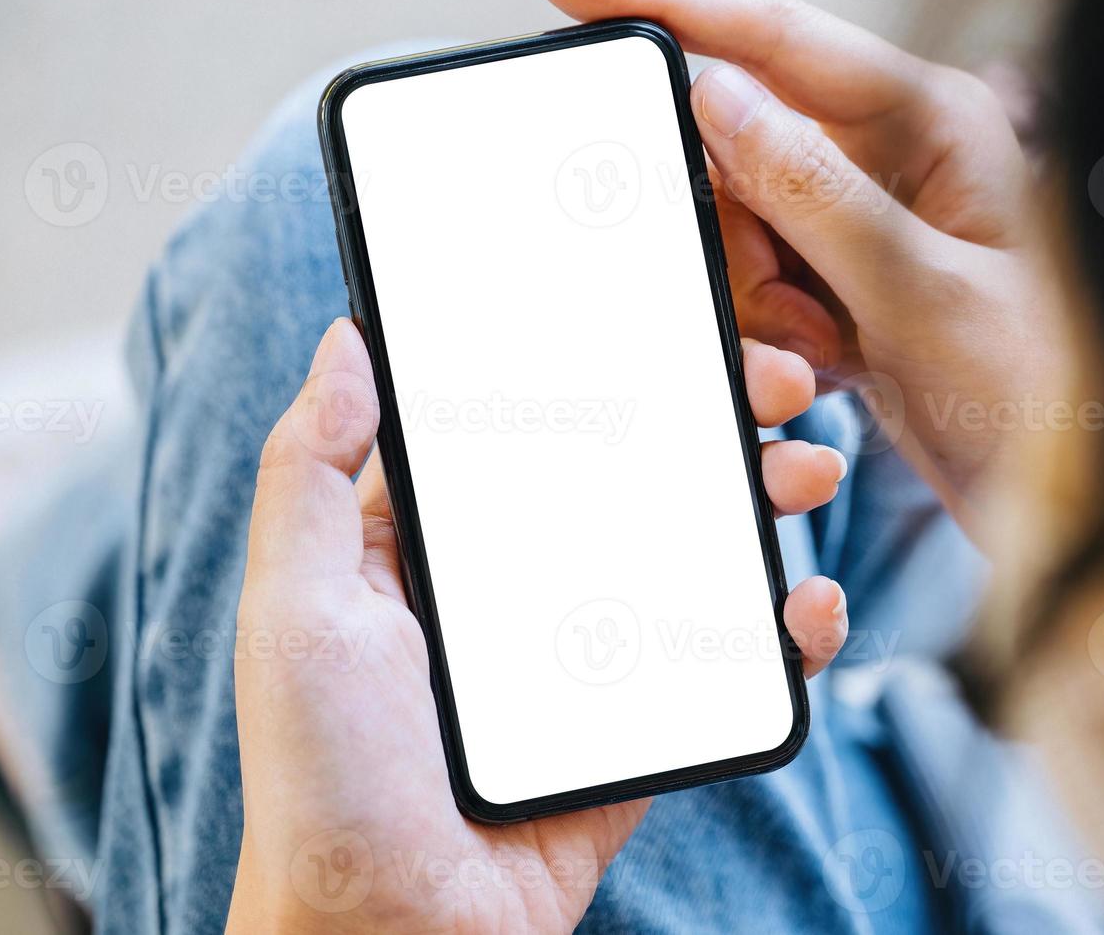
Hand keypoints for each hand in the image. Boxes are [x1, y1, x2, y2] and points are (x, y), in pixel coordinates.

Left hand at [226, 320, 849, 933]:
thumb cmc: (325, 780)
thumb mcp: (294, 611)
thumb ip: (308, 475)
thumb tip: (345, 344)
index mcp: (440, 541)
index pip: (534, 421)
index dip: (608, 362)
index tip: (672, 323)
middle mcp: (520, 581)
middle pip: (635, 471)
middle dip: (713, 416)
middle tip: (778, 386)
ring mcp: (588, 649)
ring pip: (693, 549)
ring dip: (761, 498)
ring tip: (808, 471)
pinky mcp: (639, 719)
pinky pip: (723, 660)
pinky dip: (780, 630)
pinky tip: (805, 607)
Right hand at [539, 0, 1060, 533]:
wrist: (1069, 501)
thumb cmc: (1043, 388)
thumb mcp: (921, 289)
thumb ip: (813, 189)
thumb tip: (718, 97)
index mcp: (928, 121)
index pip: (773, 36)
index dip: (663, 0)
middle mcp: (893, 160)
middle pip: (739, 150)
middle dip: (735, 235)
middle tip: (787, 310)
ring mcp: (866, 226)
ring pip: (739, 229)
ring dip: (760, 302)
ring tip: (826, 356)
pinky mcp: (848, 288)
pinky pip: (761, 288)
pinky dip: (777, 337)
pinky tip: (833, 368)